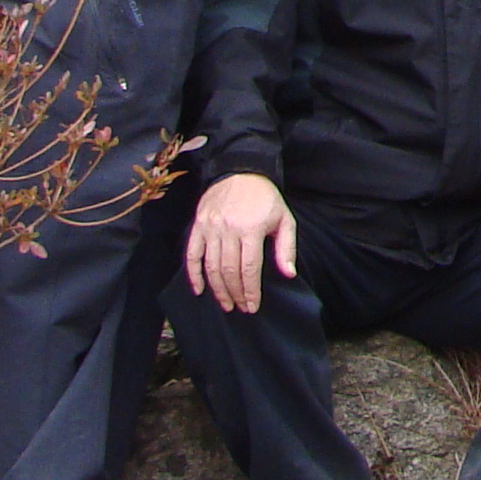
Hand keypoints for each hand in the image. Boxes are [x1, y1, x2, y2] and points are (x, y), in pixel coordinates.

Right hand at [185, 173, 296, 314]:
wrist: (241, 171)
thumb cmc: (265, 199)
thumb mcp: (284, 219)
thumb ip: (287, 248)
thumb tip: (289, 274)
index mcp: (251, 228)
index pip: (249, 268)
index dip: (250, 291)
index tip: (252, 306)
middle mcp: (228, 229)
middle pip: (228, 271)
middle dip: (235, 294)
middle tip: (240, 308)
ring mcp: (210, 227)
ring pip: (210, 266)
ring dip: (217, 289)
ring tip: (226, 304)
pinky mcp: (198, 225)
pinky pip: (192, 254)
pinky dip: (193, 275)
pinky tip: (200, 290)